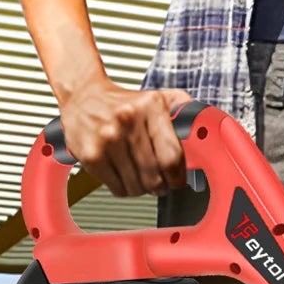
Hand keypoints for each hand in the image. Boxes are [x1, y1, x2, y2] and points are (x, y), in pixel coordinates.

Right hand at [58, 80, 192, 197]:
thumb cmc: (121, 103)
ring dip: (141, 188)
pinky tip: (121, 173)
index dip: (178, 177)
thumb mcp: (156, 98)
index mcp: (150, 107)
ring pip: (138, 187)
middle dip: (160, 186)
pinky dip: (123, 188)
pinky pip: (118, 189)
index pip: (173, 157)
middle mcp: (128, 120)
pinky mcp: (91, 155)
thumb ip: (182, 108)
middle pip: (155, 177)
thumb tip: (202, 125)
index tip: (176, 180)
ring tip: (137, 175)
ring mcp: (107, 138)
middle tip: (157, 181)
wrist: (81, 94)